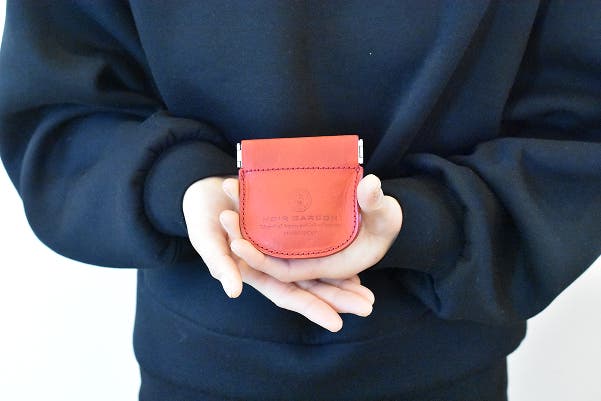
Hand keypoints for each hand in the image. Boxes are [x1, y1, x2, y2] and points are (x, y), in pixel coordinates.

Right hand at [182, 175, 374, 331]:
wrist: (204, 187)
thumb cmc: (200, 214)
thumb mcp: (206, 239)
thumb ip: (219, 263)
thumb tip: (234, 292)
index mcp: (255, 273)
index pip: (288, 296)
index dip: (311, 309)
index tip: (338, 324)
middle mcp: (274, 264)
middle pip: (310, 286)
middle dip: (338, 298)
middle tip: (369, 307)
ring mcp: (283, 248)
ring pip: (317, 269)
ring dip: (341, 281)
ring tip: (368, 292)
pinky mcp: (289, 230)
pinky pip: (315, 244)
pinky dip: (333, 253)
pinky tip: (353, 261)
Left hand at [221, 174, 402, 282]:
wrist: (381, 215)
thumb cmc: (386, 223)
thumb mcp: (385, 215)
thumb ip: (376, 205)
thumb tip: (369, 185)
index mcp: (323, 265)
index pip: (281, 271)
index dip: (258, 261)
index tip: (235, 243)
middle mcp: (305, 256)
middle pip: (264, 251)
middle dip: (240, 233)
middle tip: (223, 210)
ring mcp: (298, 239)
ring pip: (264, 231)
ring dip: (244, 212)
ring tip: (228, 184)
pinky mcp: (297, 223)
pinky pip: (271, 217)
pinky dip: (257, 203)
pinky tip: (244, 182)